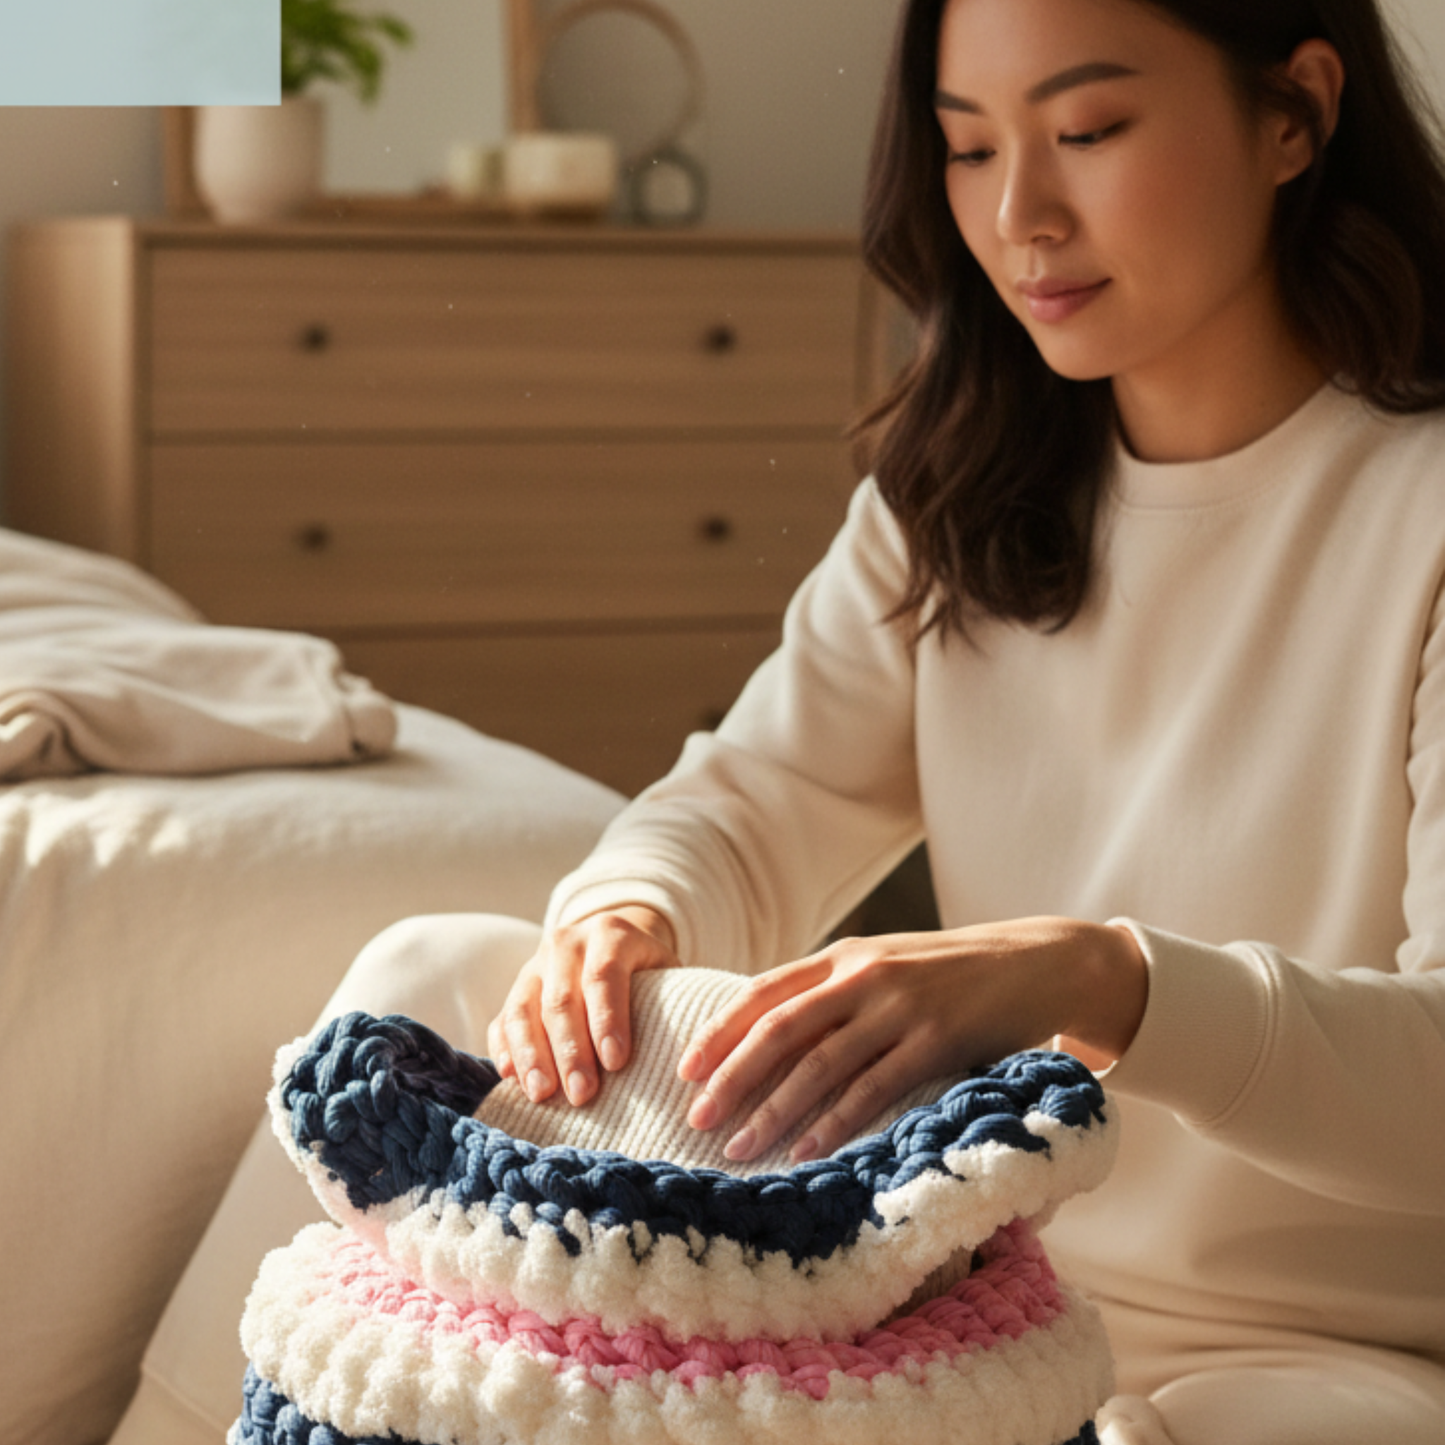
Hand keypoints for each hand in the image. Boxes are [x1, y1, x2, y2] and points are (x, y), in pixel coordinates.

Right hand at [487, 905, 679, 1105]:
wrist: (611, 941)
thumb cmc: (648, 971)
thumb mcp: (666, 972)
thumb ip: (673, 1003)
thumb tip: (691, 1060)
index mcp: (609, 933)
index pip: (604, 974)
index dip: (608, 1019)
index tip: (616, 1063)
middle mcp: (566, 944)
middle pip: (562, 999)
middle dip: (571, 1050)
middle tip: (582, 1094)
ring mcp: (534, 965)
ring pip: (523, 1008)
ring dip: (532, 1055)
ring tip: (542, 1094)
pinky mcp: (514, 989)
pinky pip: (502, 1019)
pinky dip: (505, 1049)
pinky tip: (511, 1078)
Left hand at [677, 916, 1146, 1163]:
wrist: (1036, 963)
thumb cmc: (951, 974)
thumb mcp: (886, 965)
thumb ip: (834, 990)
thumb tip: (770, 1034)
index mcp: (845, 956)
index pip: (765, 992)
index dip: (721, 1030)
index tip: (686, 1068)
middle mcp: (863, 975)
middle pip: (779, 1029)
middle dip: (732, 1076)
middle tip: (698, 1116)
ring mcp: (899, 1007)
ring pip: (819, 1064)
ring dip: (773, 1110)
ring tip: (738, 1146)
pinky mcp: (935, 1040)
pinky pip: (872, 1088)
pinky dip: (834, 1122)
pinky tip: (806, 1150)